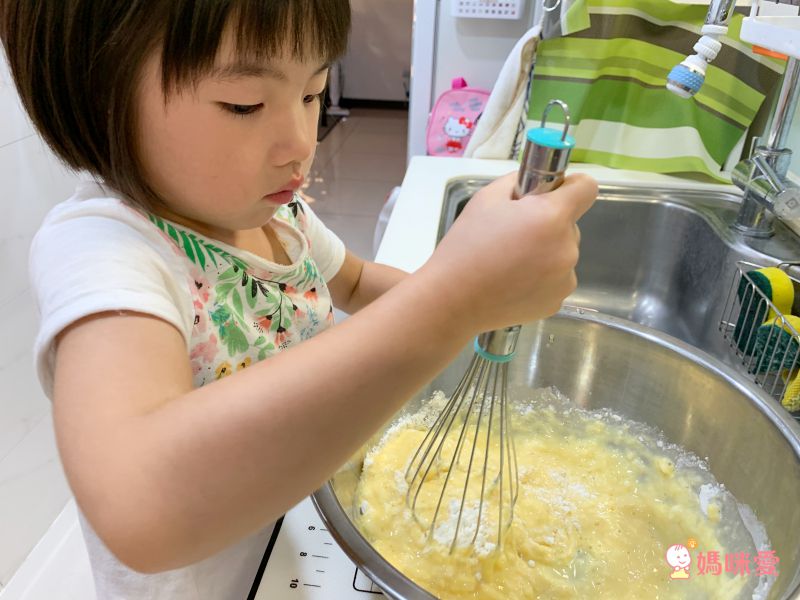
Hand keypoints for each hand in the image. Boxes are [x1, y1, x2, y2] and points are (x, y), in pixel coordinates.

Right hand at [421, 171, 596, 332]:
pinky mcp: (556, 302)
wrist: (452, 300)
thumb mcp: (486, 199)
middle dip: (548, 225)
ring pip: (562, 253)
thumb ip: (518, 182)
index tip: (551, 195)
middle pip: (569, 225)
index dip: (570, 187)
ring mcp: (564, 279)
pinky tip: (512, 283)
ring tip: (509, 263)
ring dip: (545, 253)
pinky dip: (540, 279)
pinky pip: (556, 280)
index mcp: (551, 217)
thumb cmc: (465, 246)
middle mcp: (566, 248)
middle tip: (513, 235)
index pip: (586, 188)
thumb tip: (536, 185)